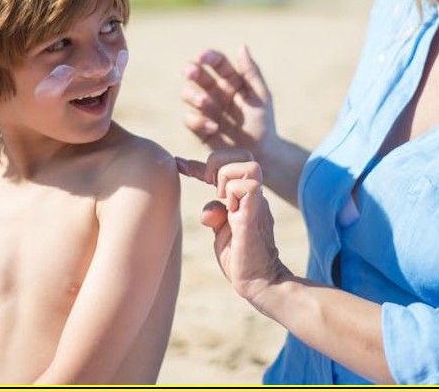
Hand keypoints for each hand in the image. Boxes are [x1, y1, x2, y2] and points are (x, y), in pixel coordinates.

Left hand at [177, 150, 291, 302]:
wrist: (259, 283)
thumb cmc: (241, 259)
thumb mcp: (221, 232)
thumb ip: (215, 215)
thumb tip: (208, 209)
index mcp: (244, 197)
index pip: (226, 167)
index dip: (198, 164)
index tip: (179, 164)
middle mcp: (253, 196)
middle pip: (244, 155)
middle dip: (219, 162)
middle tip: (208, 185)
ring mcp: (256, 203)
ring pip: (249, 165)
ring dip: (227, 176)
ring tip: (220, 197)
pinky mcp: (255, 215)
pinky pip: (249, 186)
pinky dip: (233, 192)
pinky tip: (228, 211)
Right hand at [181, 46, 276, 156]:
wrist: (260, 153)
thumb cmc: (263, 122)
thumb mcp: (261, 96)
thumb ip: (251, 72)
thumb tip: (242, 46)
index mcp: (231, 79)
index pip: (217, 62)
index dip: (208, 56)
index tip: (203, 58)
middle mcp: (215, 91)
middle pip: (196, 74)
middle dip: (191, 70)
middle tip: (192, 72)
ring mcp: (205, 108)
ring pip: (188, 94)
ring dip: (193, 95)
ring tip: (204, 103)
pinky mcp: (199, 127)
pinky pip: (189, 118)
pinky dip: (198, 121)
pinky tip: (213, 127)